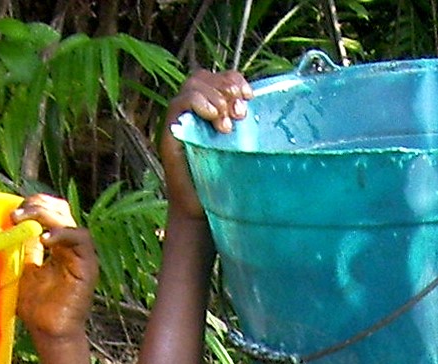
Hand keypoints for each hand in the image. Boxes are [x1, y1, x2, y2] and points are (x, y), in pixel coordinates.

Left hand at [12, 195, 96, 339]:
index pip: (50, 212)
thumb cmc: (36, 307)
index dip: (33, 206)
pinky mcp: (88, 266)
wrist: (49, 333)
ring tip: (26, 220)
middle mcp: (70, 247)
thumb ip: (21, 247)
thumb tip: (9, 225)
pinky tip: (44, 239)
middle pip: (60, 210)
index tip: (12, 213)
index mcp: (57, 246)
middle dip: (37, 205)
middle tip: (17, 214)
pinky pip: (80, 239)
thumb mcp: (22, 269)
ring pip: (68, 220)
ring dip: (46, 215)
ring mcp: (80, 255)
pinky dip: (63, 234)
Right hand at [162, 70, 252, 219]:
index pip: (219, 78)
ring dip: (215, 98)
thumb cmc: (222, 184)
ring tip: (227, 126)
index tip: (250, 97)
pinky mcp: (170, 133)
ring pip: (193, 84)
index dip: (235, 80)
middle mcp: (194, 112)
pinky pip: (180, 103)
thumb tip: (266, 108)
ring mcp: (180, 121)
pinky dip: (198, 103)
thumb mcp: (240, 150)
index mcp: (212, 110)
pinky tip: (214, 119)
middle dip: (226, 88)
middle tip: (240, 114)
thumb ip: (247, 129)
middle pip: (205, 77)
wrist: (200, 212)